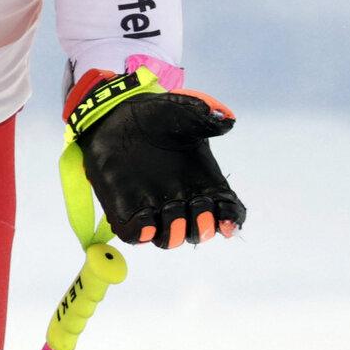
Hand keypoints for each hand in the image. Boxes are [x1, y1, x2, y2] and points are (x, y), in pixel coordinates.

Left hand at [70, 71, 246, 248]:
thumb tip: (225, 118)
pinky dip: (142, 233)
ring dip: (174, 232)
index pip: (227, 212)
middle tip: (197, 206)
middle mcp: (181, 199)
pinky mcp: (125, 206)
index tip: (227, 219)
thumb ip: (204, 115)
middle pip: (199, 231)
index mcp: (203, 183)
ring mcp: (153, 206)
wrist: (118, 113)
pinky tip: (145, 217)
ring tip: (171, 209)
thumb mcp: (181, 111)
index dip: (231, 220)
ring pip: (169, 238)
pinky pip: (135, 234)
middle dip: (202, 227)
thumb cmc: (155, 115)